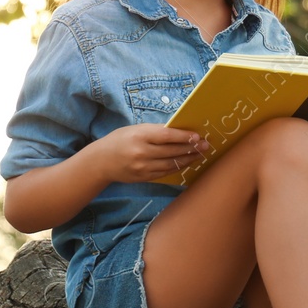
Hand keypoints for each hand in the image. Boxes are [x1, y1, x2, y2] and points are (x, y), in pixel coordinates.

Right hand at [94, 124, 211, 182]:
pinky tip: (186, 163)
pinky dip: (178, 167)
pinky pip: (165, 173)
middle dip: (191, 148)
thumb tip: (179, 131)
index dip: (184, 137)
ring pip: (171, 164)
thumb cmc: (120, 140)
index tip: (197, 136)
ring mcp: (143, 167)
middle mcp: (142, 152)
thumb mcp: (135, 130)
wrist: (101, 161)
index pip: (167, 136)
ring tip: (200, 154)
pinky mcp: (144, 177)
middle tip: (206, 145)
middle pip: (172, 151)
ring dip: (188, 159)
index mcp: (139, 136)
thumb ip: (155, 131)